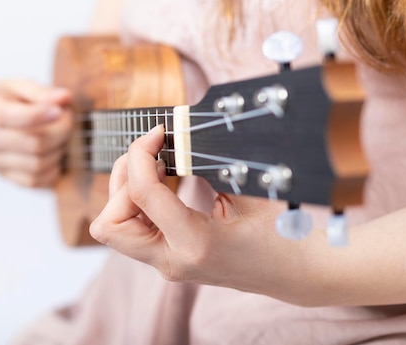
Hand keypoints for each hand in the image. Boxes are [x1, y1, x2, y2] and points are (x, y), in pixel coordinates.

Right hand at [0, 79, 72, 187]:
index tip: (60, 110)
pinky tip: (55, 151)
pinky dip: (53, 168)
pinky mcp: (4, 176)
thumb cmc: (10, 97)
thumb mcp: (21, 84)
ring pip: (37, 164)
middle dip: (59, 130)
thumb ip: (41, 92)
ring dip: (59, 149)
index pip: (6, 117)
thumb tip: (63, 98)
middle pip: (30, 143)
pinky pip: (35, 181)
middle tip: (68, 117)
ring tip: (62, 133)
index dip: (37, 116)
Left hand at [89, 125, 314, 301]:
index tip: (158, 131)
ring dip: (125, 190)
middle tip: (150, 154)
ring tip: (156, 165)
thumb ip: (206, 164)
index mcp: (195, 244)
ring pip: (113, 228)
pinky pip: (132, 228)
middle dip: (121, 180)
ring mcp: (167, 263)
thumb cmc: (284, 234)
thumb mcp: (248, 191)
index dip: (141, 153)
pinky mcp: (168, 257)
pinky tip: (163, 181)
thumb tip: (176, 134)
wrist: (297, 274)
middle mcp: (172, 260)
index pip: (141, 193)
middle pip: (108, 224)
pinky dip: (137, 200)